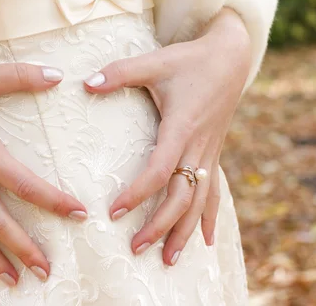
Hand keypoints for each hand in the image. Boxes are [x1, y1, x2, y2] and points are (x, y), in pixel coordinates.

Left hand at [83, 8, 249, 264]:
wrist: (232, 56)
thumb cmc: (189, 59)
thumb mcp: (154, 62)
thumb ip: (119, 73)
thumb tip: (83, 83)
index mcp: (181, 127)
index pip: (159, 170)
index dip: (138, 194)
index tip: (113, 212)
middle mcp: (198, 146)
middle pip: (182, 196)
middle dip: (160, 225)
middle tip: (136, 248)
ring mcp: (209, 152)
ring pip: (201, 201)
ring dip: (185, 231)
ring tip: (169, 259)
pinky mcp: (213, 152)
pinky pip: (214, 191)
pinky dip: (209, 217)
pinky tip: (206, 241)